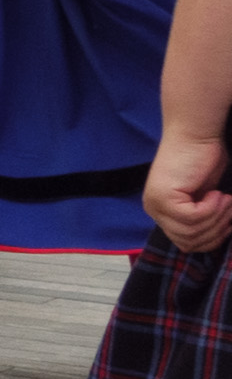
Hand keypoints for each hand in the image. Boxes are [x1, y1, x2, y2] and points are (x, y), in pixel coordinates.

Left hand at [150, 126, 231, 253]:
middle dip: (217, 229)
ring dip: (217, 217)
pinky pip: (193, 218)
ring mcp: (156, 205)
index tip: (230, 221)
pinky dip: (211, 208)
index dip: (213, 238)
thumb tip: (216, 237)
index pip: (186, 244)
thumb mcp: (204, 195)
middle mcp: (155, 211)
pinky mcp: (164, 198)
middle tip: (230, 208)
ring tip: (226, 199)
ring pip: (191, 232)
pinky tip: (217, 192)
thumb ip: (203, 217)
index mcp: (163, 213)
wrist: (196, 134)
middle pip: (189, 242)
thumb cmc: (205, 159)